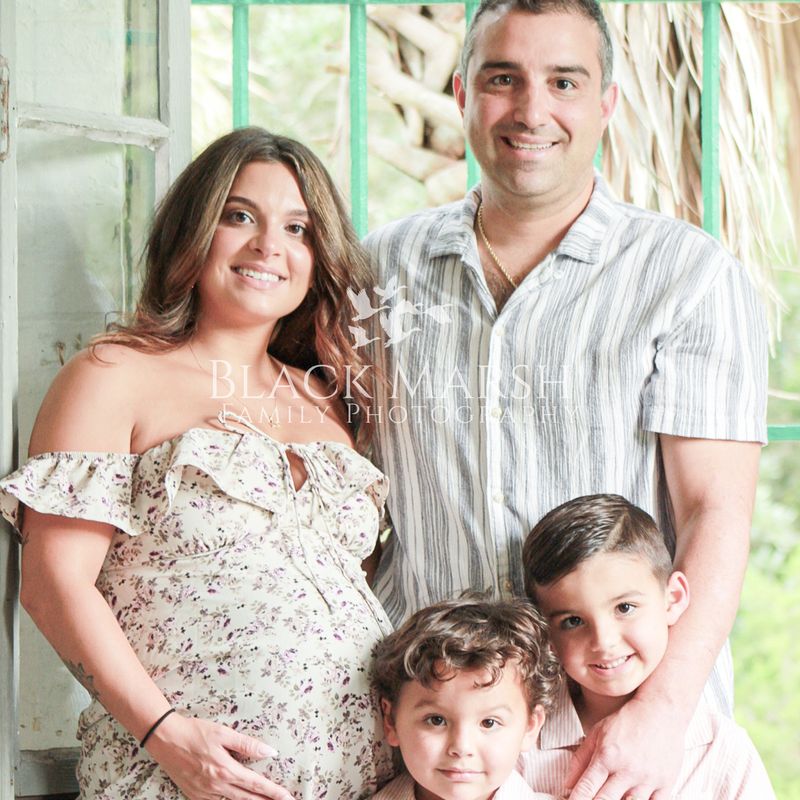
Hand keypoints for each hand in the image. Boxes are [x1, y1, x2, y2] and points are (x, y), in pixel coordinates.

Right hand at [144, 712, 293, 799]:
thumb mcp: (224, 733)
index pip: (256, 784)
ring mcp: (204, 794)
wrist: (165, 739)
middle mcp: (216, 786)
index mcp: (226, 770)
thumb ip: (247, 745)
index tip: (288, 797)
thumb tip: (270, 752)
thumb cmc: (195, 732)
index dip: (274, 792)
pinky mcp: (194, 796)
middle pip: (247, 799)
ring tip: (262, 799)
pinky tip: (233, 794)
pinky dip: (227, 798)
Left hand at [565, 694, 687, 799]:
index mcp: (607, 756)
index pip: (586, 788)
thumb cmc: (627, 721)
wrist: (661, 712)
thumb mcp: (597, 733)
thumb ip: (580, 759)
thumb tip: (568, 784)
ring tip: (612, 796)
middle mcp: (626, 770)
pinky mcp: (666, 784)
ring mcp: (647, 779)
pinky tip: (631, 799)